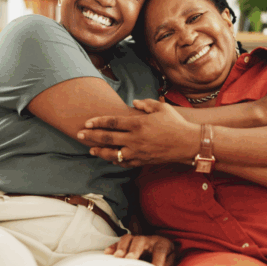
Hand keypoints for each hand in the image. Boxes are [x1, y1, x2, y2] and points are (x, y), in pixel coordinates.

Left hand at [78, 99, 198, 166]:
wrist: (188, 143)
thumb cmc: (175, 123)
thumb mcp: (161, 108)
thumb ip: (146, 104)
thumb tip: (134, 103)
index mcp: (138, 123)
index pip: (112, 123)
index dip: (97, 122)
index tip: (87, 123)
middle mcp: (135, 139)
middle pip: (107, 138)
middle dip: (91, 136)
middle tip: (79, 135)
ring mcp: (138, 152)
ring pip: (113, 153)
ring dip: (100, 151)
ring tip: (90, 149)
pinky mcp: (142, 161)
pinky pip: (124, 162)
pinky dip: (115, 160)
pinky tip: (109, 158)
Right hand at [105, 234, 175, 265]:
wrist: (162, 245)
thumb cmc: (165, 255)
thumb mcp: (170, 260)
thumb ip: (166, 265)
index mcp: (162, 243)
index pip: (160, 250)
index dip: (158, 261)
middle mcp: (148, 239)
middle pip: (140, 241)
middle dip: (134, 250)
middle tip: (130, 259)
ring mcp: (137, 239)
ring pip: (128, 238)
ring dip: (122, 247)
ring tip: (117, 256)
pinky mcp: (128, 242)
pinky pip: (119, 241)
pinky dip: (113, 246)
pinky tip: (108, 252)